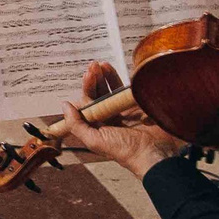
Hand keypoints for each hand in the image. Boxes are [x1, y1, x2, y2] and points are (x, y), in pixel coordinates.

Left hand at [52, 61, 184, 177]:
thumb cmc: (125, 151)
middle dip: (95, 79)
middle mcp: (110, 117)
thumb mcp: (95, 140)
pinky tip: (114, 70)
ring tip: (101, 65)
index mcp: (98, 125)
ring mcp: (124, 110)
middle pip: (99, 93)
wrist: (153, 153)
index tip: (87, 75)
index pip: (88, 102)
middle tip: (93, 66)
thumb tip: (65, 106)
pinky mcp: (138, 106)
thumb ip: (77, 125)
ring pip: (112, 89)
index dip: (87, 88)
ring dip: (106, 76)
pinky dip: (121, 79)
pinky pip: (128, 89)